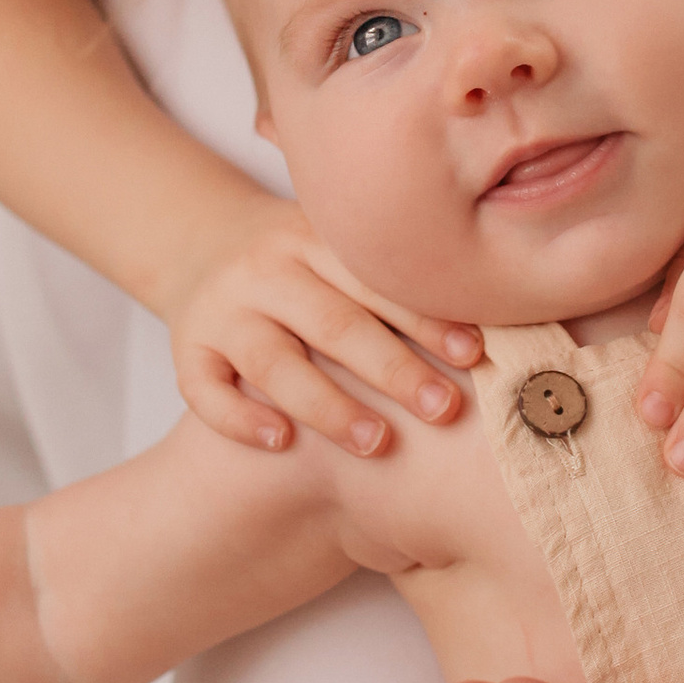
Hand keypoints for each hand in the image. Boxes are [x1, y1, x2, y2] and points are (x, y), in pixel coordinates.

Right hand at [175, 194, 481, 455]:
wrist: (200, 244)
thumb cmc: (302, 266)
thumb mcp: (340, 252)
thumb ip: (397, 279)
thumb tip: (499, 329)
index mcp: (313, 239)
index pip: (376, 280)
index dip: (427, 317)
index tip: (475, 355)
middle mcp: (265, 269)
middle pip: (332, 322)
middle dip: (392, 368)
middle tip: (443, 409)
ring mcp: (221, 309)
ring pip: (272, 362)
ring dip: (328, 405)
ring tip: (378, 443)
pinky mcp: (184, 348)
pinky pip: (203, 388)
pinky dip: (241, 418)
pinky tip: (281, 443)